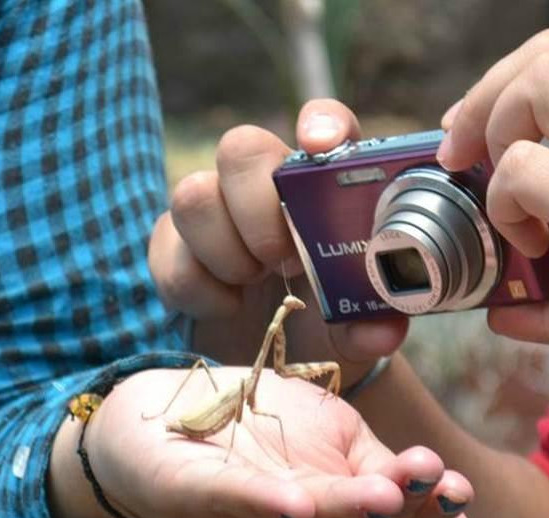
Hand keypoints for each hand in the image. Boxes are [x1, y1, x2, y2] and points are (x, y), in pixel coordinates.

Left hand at [79, 366, 474, 517]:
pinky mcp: (194, 497)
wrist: (171, 413)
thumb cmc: (268, 434)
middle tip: (434, 478)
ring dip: (346, 510)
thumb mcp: (344, 452)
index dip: (425, 517)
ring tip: (387, 494)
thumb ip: (396, 489)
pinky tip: (298, 503)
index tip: (459, 488)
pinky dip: (265, 504)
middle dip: (396, 510)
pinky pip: (234, 504)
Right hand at [147, 101, 407, 385]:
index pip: (326, 124)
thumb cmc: (327, 322)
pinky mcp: (174, 245)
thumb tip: (382, 331)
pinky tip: (228, 306)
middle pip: (240, 147)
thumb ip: (372, 322)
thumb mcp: (357, 327)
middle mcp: (266, 185)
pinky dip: (198, 288)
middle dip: (256, 205)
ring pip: (191, 193)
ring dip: (224, 250)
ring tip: (252, 283)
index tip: (318, 145)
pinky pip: (166, 248)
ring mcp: (215, 211)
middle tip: (282, 259)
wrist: (280, 363)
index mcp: (323, 186)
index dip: (321, 122)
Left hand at [439, 29, 548, 434]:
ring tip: (508, 212)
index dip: (508, 97)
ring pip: (538, 83)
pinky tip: (530, 248)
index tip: (479, 150)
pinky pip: (525, 167)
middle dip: (486, 99)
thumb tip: (505, 312)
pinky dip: (504, 203)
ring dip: (495, 138)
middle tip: (465, 160)